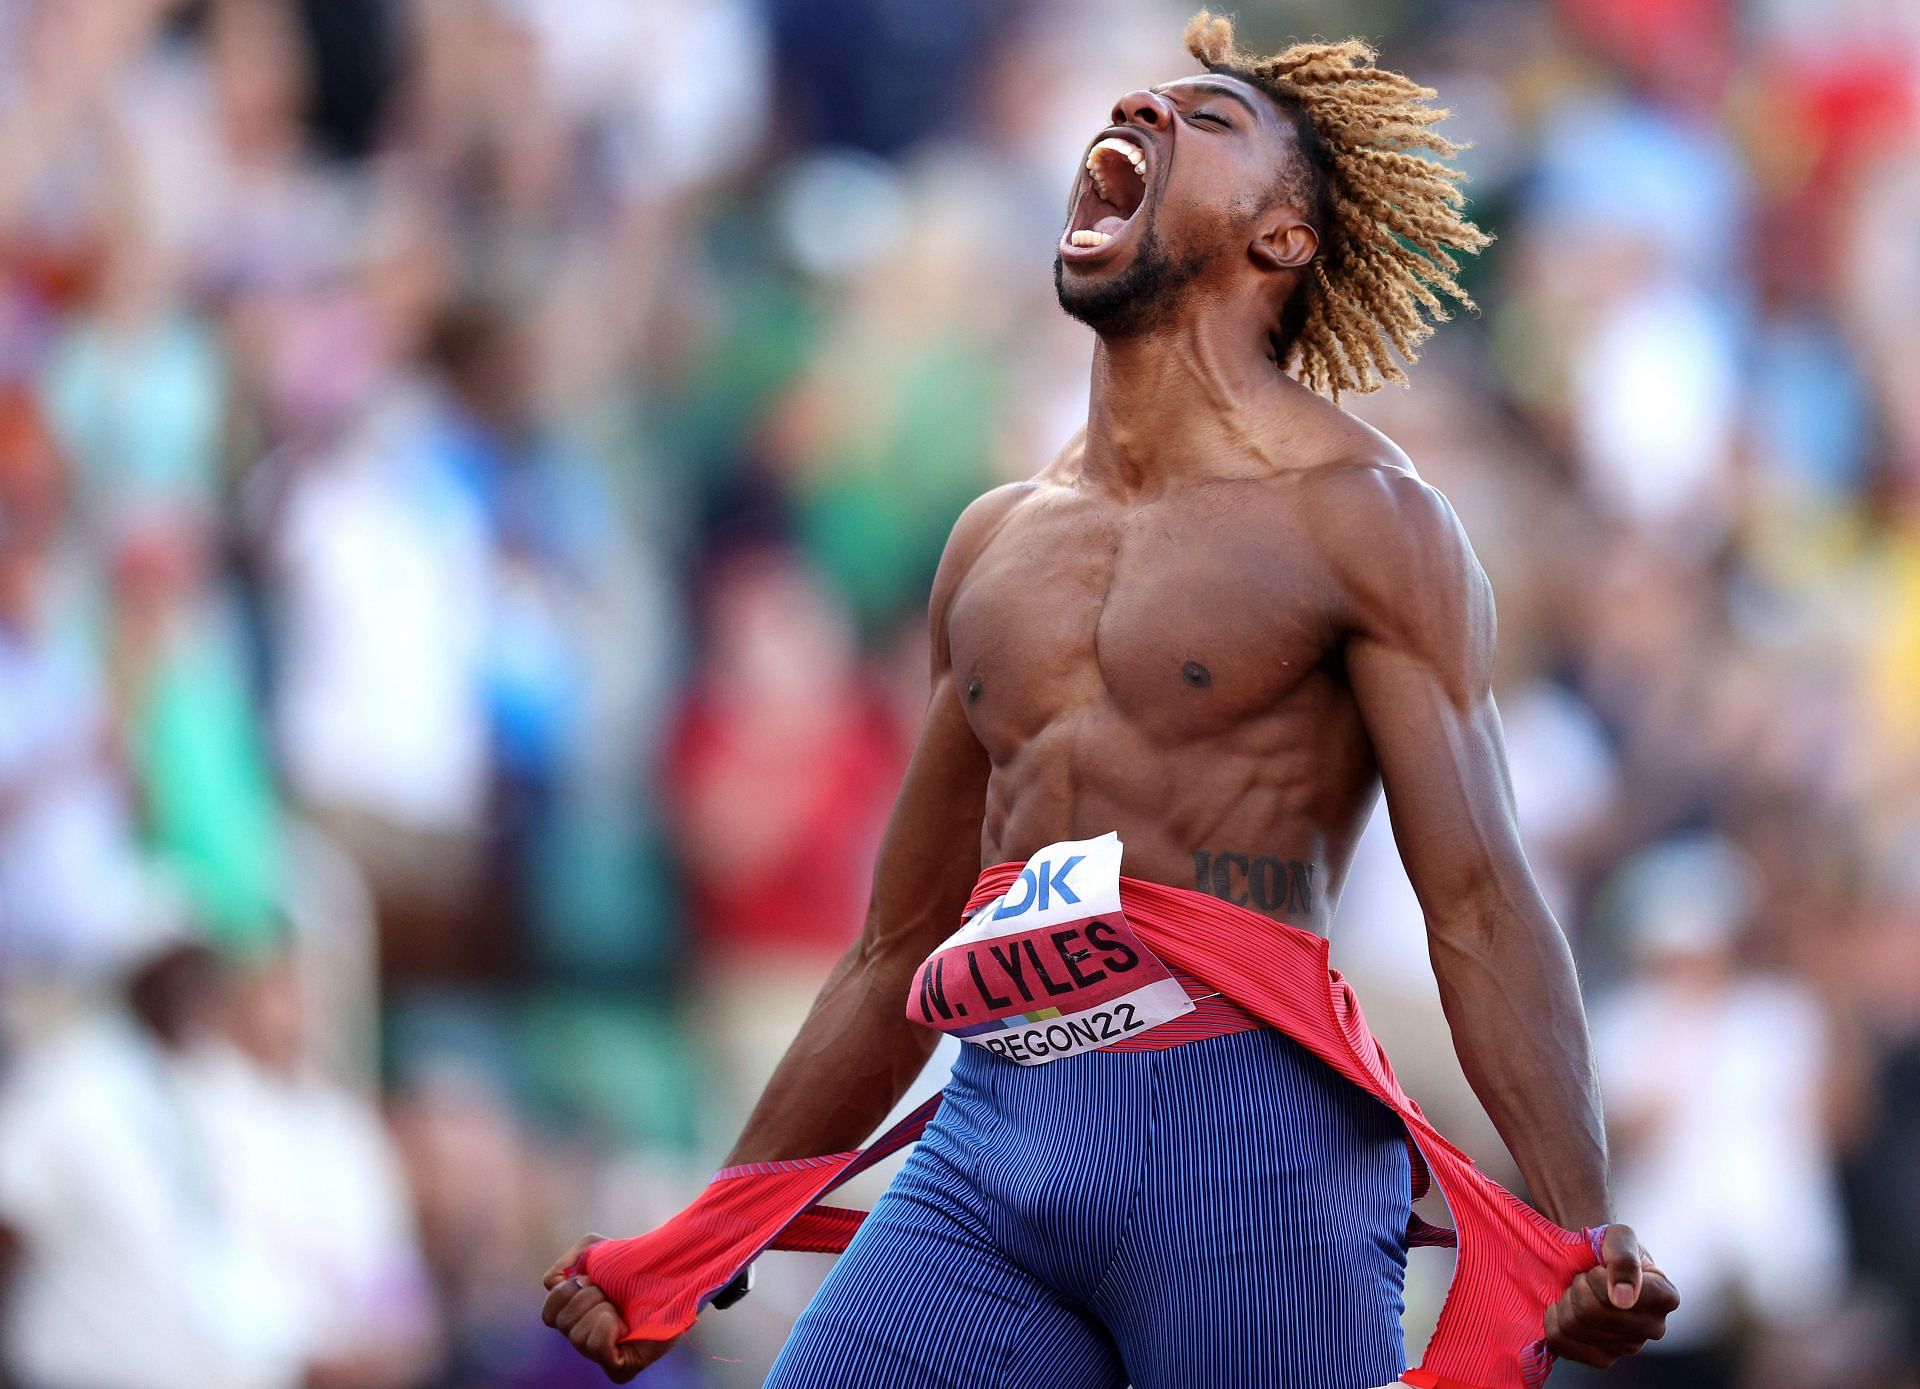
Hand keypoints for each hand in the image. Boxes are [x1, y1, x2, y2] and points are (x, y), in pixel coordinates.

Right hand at [541, 1235, 677, 1382]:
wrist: (675, 1271)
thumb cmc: (637, 1263)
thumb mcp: (595, 1249)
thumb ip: (568, 1262)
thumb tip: (552, 1284)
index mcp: (578, 1314)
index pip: (549, 1314)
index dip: (565, 1292)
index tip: (591, 1278)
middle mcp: (587, 1337)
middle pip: (559, 1323)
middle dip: (585, 1297)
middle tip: (610, 1292)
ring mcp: (603, 1355)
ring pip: (576, 1336)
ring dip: (600, 1310)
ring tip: (621, 1308)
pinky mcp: (621, 1368)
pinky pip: (597, 1348)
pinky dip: (606, 1328)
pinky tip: (624, 1324)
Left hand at [1545, 1223, 1679, 1368]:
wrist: (1591, 1261)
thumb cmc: (1609, 1248)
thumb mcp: (1619, 1237)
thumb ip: (1624, 1259)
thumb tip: (1624, 1299)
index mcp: (1665, 1297)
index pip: (1617, 1296)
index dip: (1597, 1278)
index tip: (1599, 1267)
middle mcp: (1653, 1328)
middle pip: (1592, 1313)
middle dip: (1578, 1287)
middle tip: (1585, 1277)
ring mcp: (1628, 1347)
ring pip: (1574, 1326)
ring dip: (1566, 1301)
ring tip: (1579, 1292)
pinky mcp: (1603, 1358)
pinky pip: (1562, 1342)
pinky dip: (1555, 1320)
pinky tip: (1568, 1309)